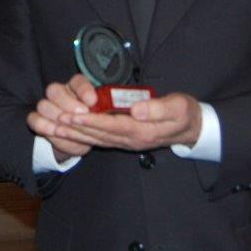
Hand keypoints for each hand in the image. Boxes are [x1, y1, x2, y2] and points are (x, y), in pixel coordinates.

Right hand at [26, 74, 99, 161]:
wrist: (80, 140)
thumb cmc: (92, 124)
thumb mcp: (101, 117)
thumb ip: (102, 110)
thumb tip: (110, 107)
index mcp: (77, 88)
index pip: (77, 81)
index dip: (84, 90)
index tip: (93, 101)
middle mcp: (60, 93)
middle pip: (54, 90)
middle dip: (67, 103)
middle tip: (81, 114)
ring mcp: (47, 106)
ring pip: (43, 104)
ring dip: (55, 115)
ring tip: (67, 125)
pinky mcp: (37, 120)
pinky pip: (33, 119)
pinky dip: (43, 126)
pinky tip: (55, 131)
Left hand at [65, 92, 202, 151]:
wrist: (193, 129)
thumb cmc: (185, 114)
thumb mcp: (179, 107)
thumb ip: (158, 108)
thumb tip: (137, 110)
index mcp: (144, 131)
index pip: (114, 126)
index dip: (93, 121)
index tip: (75, 115)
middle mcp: (132, 140)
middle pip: (100, 134)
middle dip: (78, 128)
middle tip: (57, 120)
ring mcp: (128, 142)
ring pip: (98, 139)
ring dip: (77, 134)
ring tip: (58, 126)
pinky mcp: (125, 140)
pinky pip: (101, 140)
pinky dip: (85, 136)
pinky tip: (72, 132)